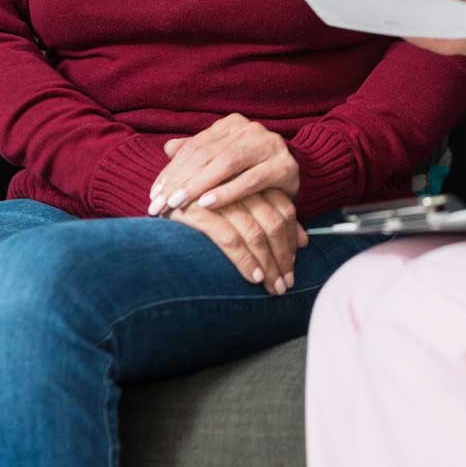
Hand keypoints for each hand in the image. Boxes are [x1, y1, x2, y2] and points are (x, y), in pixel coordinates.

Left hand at [150, 113, 299, 216]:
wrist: (298, 175)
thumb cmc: (252, 171)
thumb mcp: (223, 161)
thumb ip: (197, 153)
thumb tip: (168, 147)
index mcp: (232, 125)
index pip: (194, 147)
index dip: (171, 171)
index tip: (153, 195)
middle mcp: (250, 129)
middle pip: (206, 154)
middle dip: (179, 181)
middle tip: (159, 205)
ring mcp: (270, 145)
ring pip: (226, 164)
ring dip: (198, 185)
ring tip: (177, 204)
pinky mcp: (285, 166)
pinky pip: (251, 180)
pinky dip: (227, 192)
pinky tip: (207, 204)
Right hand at [168, 187, 307, 293]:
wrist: (160, 197)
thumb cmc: (204, 207)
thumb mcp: (240, 207)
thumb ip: (272, 219)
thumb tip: (305, 241)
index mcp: (250, 180)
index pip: (284, 208)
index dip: (292, 237)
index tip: (295, 262)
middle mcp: (238, 186)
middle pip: (274, 223)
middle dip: (283, 257)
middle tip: (287, 282)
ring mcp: (219, 198)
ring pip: (256, 233)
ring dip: (268, 265)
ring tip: (274, 286)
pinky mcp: (200, 212)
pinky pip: (231, 239)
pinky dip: (245, 260)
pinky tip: (253, 277)